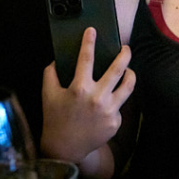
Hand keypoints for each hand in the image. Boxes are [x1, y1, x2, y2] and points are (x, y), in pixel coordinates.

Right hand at [41, 27, 134, 167]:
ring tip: (129, 70)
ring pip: (129, 86)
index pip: (86, 59)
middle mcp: (97, 98)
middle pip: (118, 69)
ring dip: (130, 74)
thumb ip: (50, 74)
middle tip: (126, 48)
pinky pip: (119, 105)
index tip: (92, 30)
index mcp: (79, 89)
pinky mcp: (116, 121)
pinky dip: (114, 101)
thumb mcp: (48, 95)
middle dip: (124, 55)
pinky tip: (107, 104)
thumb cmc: (55, 119)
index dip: (89, 42)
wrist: (65, 148)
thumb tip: (56, 59)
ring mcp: (109, 110)